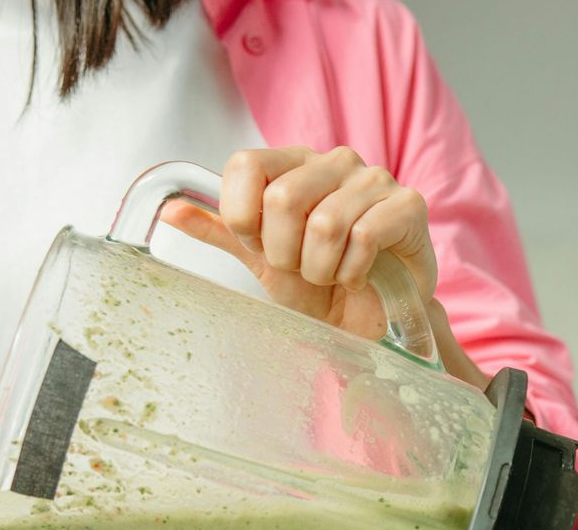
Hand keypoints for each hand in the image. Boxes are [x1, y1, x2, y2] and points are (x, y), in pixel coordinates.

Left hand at [162, 145, 486, 388]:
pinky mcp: (409, 205)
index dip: (244, 218)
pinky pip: (365, 236)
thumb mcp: (260, 258)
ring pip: (325, 223)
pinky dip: (353, 270)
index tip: (260, 246)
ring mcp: (374, 179)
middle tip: (300, 268)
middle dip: (283, 252)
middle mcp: (334, 160)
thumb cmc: (318, 285)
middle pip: (282, 198)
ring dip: (320, 267)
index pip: (245, 165)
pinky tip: (359, 275)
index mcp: (293, 164)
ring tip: (331, 275)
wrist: (369, 320)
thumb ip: (220, 230)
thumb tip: (168, 209)